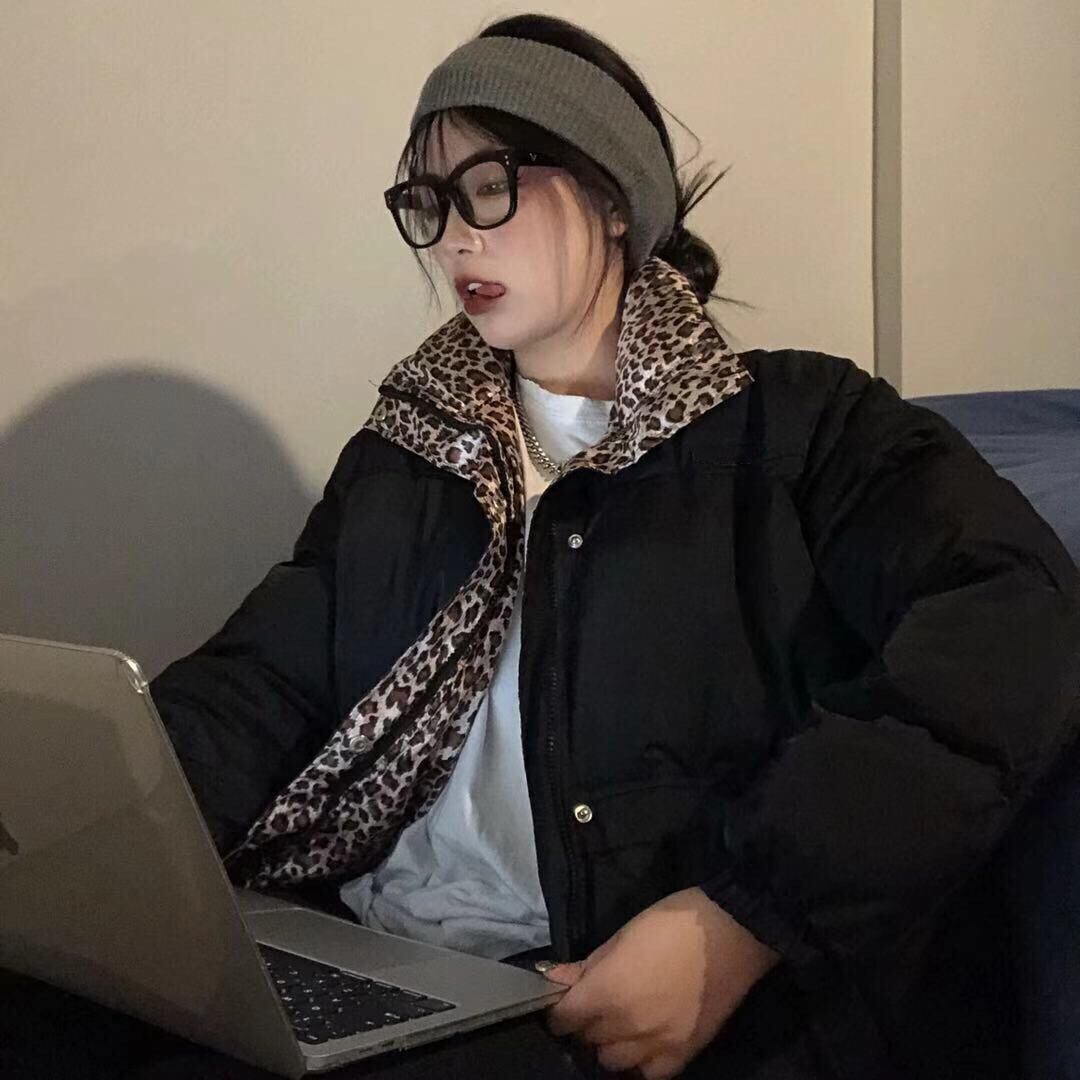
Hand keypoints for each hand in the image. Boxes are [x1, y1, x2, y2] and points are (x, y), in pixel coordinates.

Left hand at [542, 886, 780, 1077]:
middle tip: (600, 1003)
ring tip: (624, 1022)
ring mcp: (656, 1044)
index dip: (560, 1010)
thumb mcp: (622, 934)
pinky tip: (647, 1040)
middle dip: (588, 1022)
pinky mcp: (684, 1054)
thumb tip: (555, 979)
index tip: (565, 1001)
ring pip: (614, 1061)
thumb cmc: (671, 922)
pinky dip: (643, 1061)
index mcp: (606, 990)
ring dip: (613, 1043)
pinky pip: (650, 1073)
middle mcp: (626, 1025)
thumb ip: (587, 965)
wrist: (731, 932)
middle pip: (588, 1039)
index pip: (563, 1019)